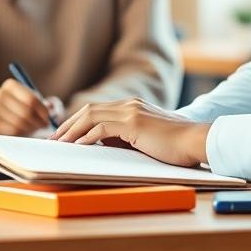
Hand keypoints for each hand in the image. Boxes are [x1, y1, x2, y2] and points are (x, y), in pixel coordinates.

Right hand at [0, 79, 53, 135]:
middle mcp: (0, 96)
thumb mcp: (25, 97)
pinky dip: (22, 133)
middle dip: (39, 121)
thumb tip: (56, 113)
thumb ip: (42, 103)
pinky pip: (13, 132)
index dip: (43, 111)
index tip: (48, 118)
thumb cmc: (15, 104)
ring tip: (35, 127)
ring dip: (32, 128)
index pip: (31, 99)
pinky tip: (24, 131)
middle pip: (26, 112)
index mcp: (10, 85)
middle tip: (45, 125)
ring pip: (20, 124)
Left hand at [49, 98, 210, 167]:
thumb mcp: (147, 139)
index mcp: (132, 106)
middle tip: (53, 139)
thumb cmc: (176, 145)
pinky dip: (87, 136)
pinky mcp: (135, 123)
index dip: (76, 121)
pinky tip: (77, 146)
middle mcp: (129, 104)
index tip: (63, 135)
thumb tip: (102, 145)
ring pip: (91, 116)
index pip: (96, 110)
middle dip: (67, 124)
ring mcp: (132, 111)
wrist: (198, 141)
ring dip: (71, 130)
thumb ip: (126, 138)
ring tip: (58, 143)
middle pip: (88, 110)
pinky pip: (103, 127)